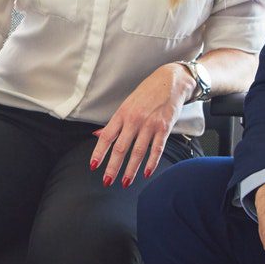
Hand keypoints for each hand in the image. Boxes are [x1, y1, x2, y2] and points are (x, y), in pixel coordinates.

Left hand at [90, 63, 191, 186]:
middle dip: (113, 167)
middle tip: (107, 181)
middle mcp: (134, 120)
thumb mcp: (127, 105)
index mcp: (122, 114)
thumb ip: (114, 123)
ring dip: (131, 169)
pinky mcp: (164, 128)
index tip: (93, 166)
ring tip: (125, 182)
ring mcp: (150, 124)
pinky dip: (152, 162)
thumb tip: (98, 136)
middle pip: (121, 148)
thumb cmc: (147, 93)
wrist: (171, 81)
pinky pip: (157, 149)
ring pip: (138, 151)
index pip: (107, 136)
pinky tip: (146, 173)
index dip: (99, 152)